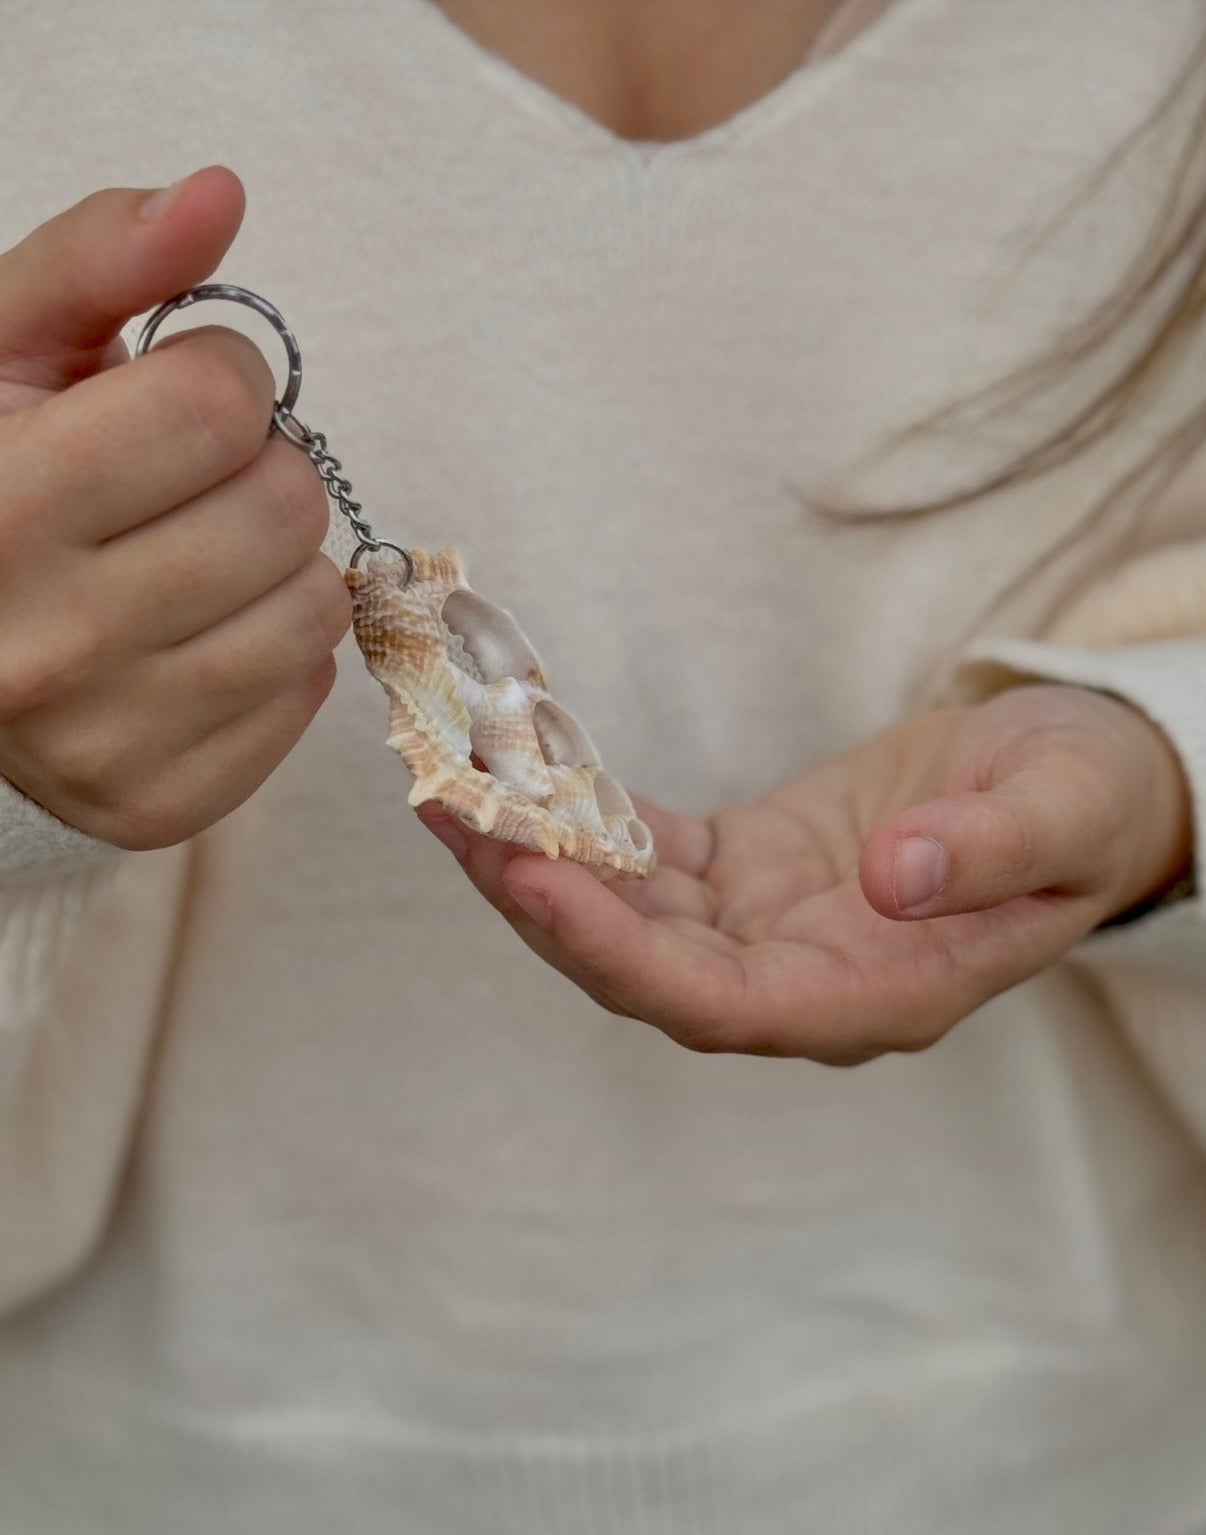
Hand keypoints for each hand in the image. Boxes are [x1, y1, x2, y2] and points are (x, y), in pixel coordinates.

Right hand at [0, 167, 348, 849]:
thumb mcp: (1, 352)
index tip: (178, 394)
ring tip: (198, 551)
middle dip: (259, 468)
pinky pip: (306, 698)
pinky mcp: (152, 808)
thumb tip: (219, 192)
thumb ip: (97, 260)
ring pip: (311, 608)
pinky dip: (276, 651)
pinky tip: (199, 630)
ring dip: (279, 562)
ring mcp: (98, 743)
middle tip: (195, 478)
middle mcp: (41, 642)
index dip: (218, 376)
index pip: (218, 403)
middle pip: (281, 509)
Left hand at [421, 684, 1192, 1063]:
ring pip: (628, 913)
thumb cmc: (1088, 803)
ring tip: (448, 782)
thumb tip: (895, 879)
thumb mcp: (1065, 812)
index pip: (723, 1007)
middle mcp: (802, 981)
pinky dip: (582, 815)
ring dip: (537, 854)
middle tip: (451, 815)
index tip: (538, 882)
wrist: (1082, 780)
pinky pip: (648, 854)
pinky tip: (519, 765)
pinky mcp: (748, 872)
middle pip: (643, 967)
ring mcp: (768, 929)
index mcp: (879, 998)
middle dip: (542, 903)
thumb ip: (989, 852)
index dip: (622, 956)